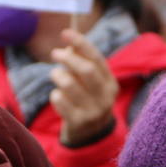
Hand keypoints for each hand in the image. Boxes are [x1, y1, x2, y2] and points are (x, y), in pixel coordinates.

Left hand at [50, 30, 118, 147]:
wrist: (90, 134)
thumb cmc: (87, 98)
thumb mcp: (91, 81)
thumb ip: (82, 61)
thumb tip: (70, 42)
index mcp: (111, 83)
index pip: (96, 58)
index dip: (81, 43)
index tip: (65, 32)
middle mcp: (105, 97)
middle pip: (85, 70)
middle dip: (67, 58)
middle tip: (55, 53)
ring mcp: (92, 111)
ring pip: (69, 84)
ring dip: (58, 75)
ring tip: (56, 75)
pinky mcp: (77, 122)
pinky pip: (59, 99)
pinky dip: (55, 94)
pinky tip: (59, 97)